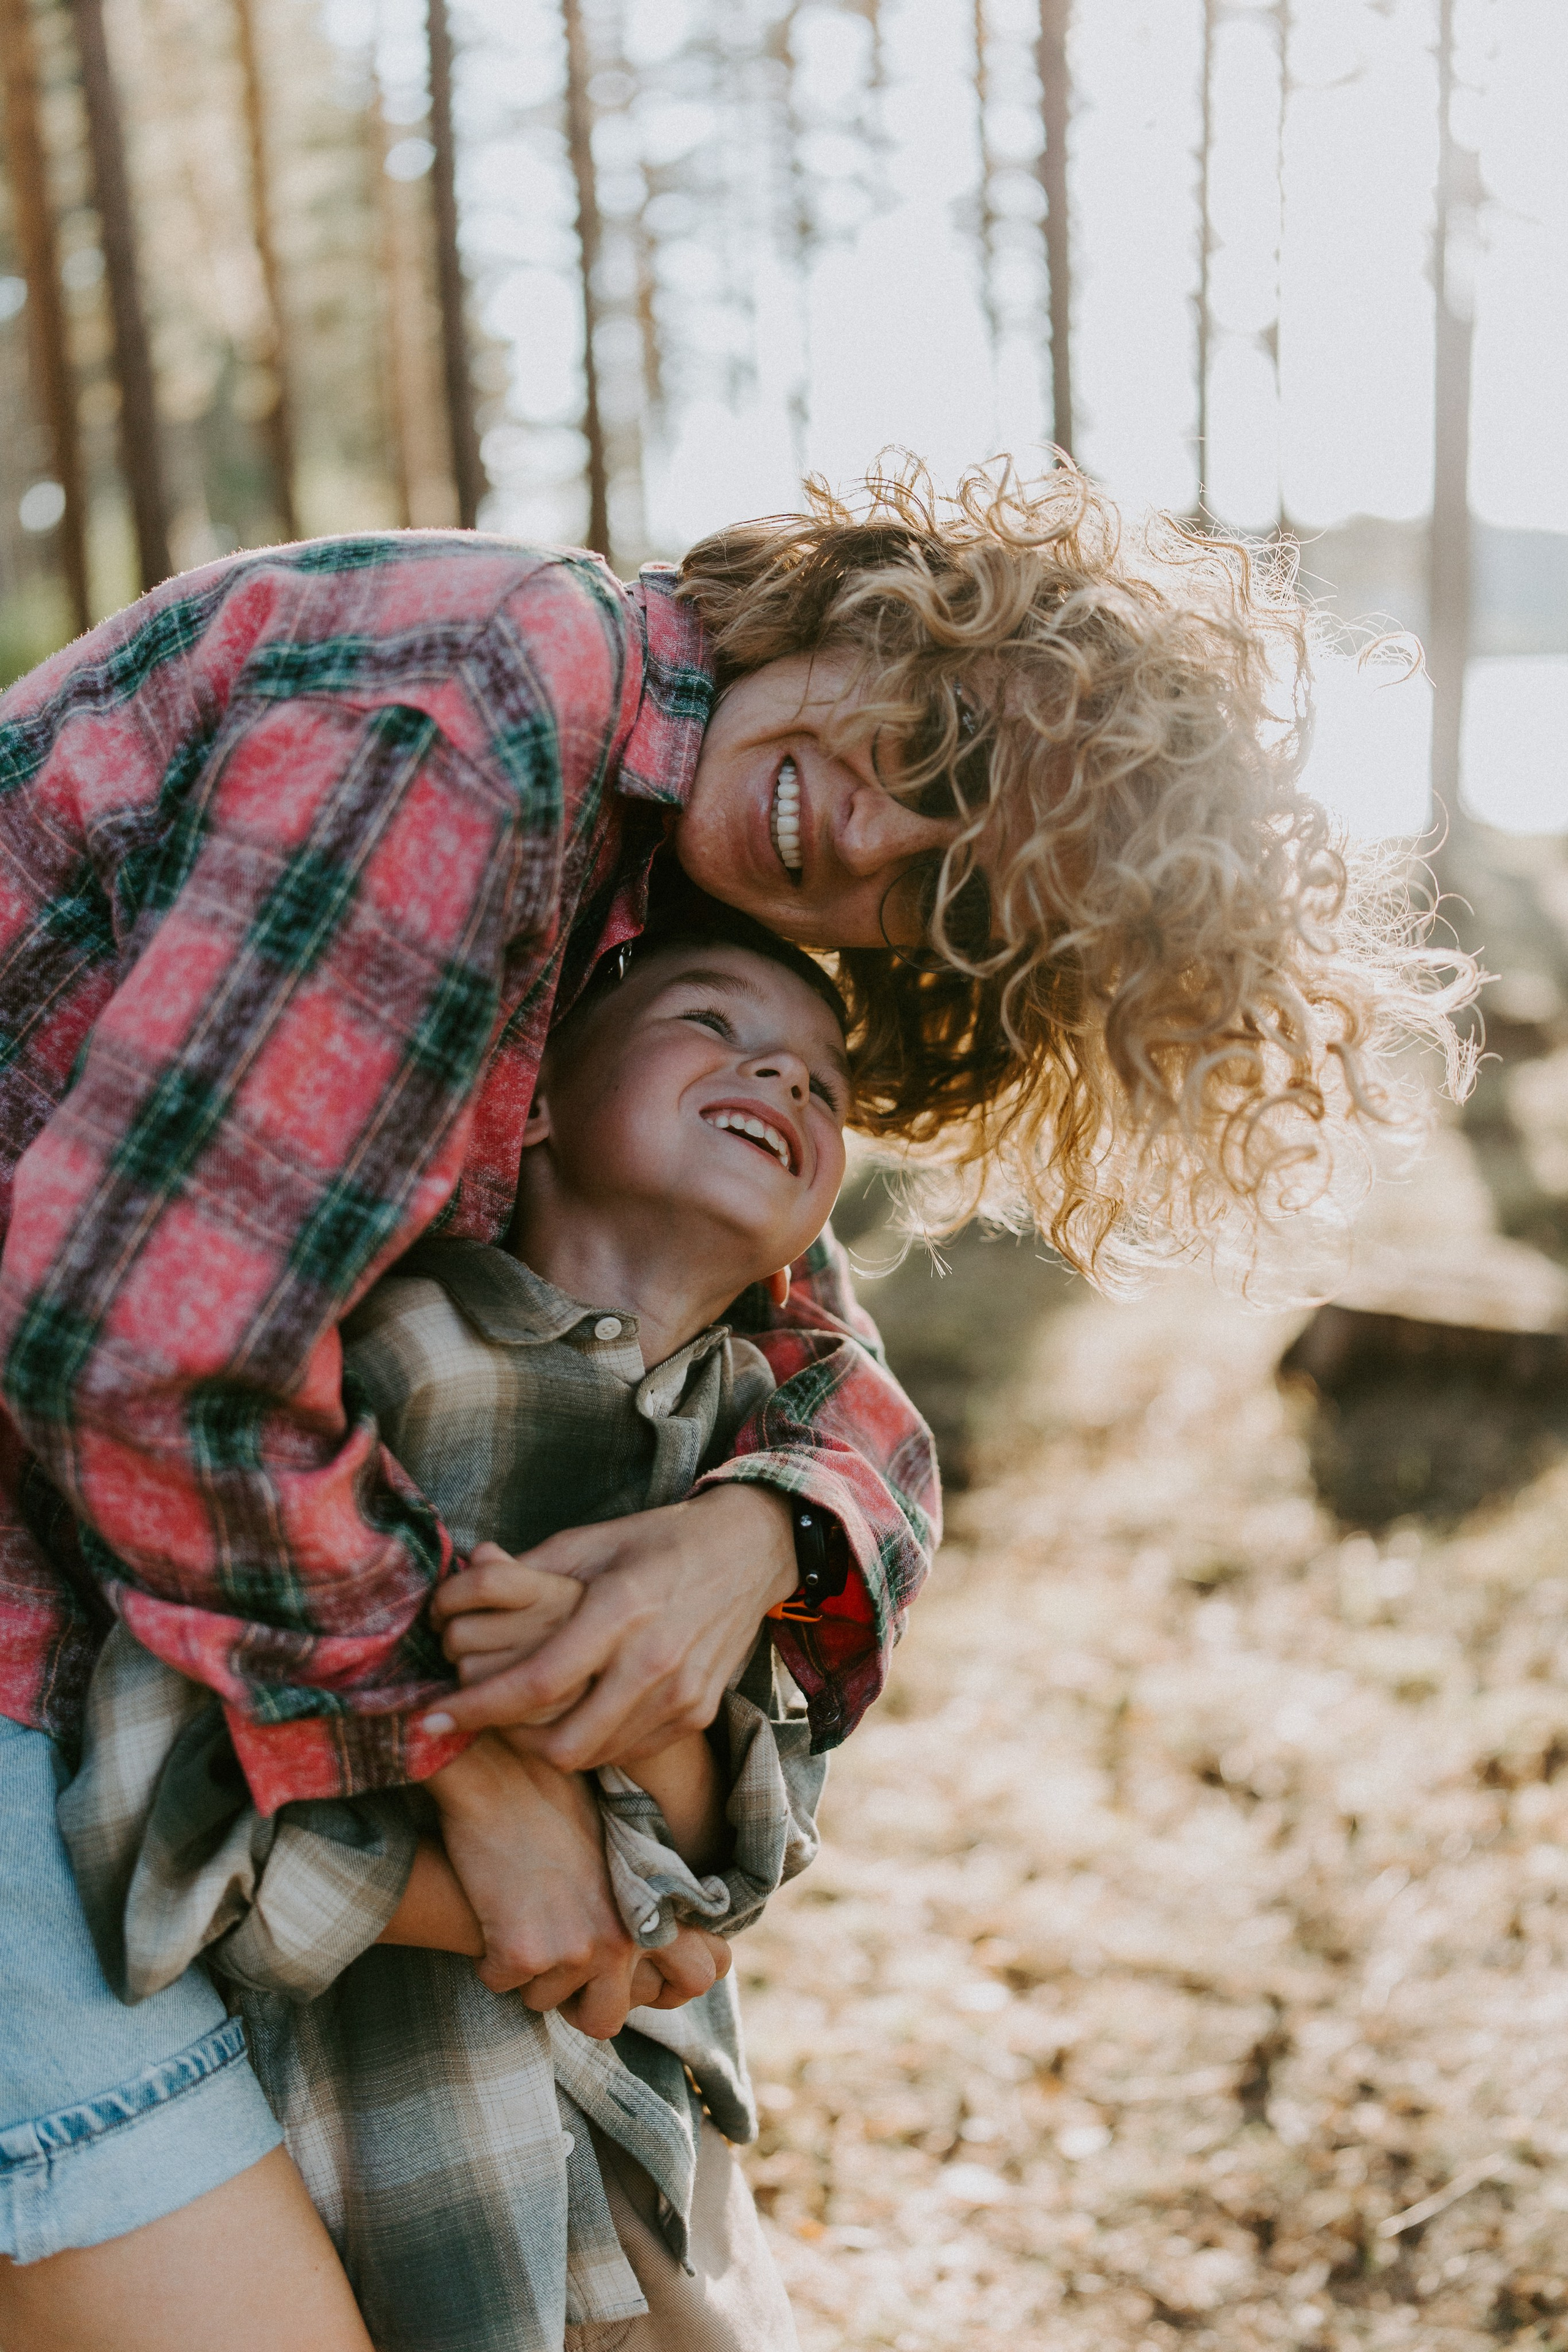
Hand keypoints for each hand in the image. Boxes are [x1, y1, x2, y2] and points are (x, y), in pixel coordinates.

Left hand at [419, 1486, 797, 1772]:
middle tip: (475, 1721)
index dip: (476, 1708)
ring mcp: (682, 1694)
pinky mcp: (699, 1714)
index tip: (429, 1717)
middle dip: (506, 1742)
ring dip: (545, 1745)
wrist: (752, 1551)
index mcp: (620, 1609)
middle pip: (563, 1742)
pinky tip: (574, 1713)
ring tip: (518, 1717)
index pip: (536, 1681)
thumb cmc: (661, 1540)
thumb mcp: (593, 1539)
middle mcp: (654, 1659)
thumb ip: (528, 1571)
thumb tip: (463, 1585)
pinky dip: (591, 1742)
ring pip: (592, 1755)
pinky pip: (628, 1750)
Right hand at [426, 1734, 729, 2037]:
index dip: (668, 1986)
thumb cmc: (557, 1804)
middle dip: (579, 2005)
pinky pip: (502, 1982)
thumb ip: (646, 1902)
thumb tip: (656, 1950)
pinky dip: (492, 1958)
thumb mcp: (624, 1850)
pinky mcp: (525, 1953)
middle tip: (559, 1965)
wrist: (503, 1776)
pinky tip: (494, 1913)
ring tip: (523, 1918)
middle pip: (608, 2020)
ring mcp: (578, 1948)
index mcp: (657, 1908)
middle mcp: (626, 1938)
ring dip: (530, 1974)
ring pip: (545, 2003)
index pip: (703, 1973)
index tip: (633, 1973)